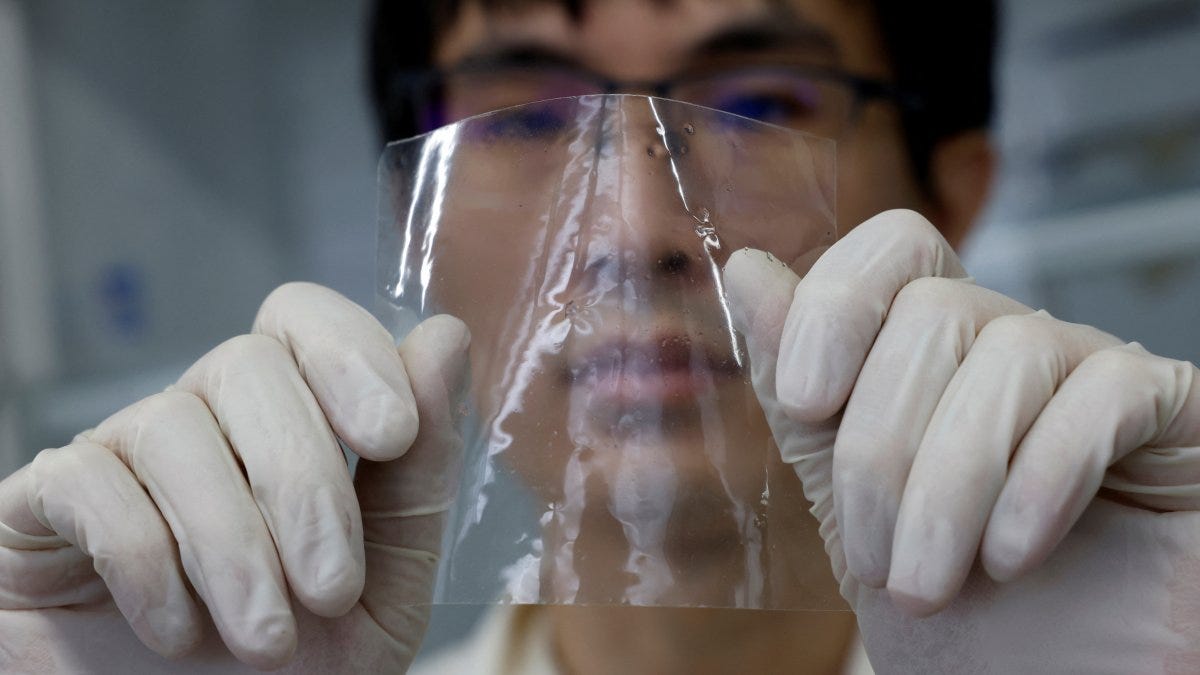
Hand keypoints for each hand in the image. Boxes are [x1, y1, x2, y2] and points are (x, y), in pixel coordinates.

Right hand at [0, 283, 468, 672]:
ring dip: (234, 545)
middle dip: (305, 484)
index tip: (392, 436)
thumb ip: (421, 470)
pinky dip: (145, 562)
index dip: (351, 355)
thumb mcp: (388, 582)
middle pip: (248, 366)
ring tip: (267, 640)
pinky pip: (90, 484)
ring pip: (173, 425)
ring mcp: (122, 451)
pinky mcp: (43, 501)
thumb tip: (445, 336)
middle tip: (333, 591)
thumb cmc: (297, 665)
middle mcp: (204, 416)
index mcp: (291, 419)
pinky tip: (178, 631)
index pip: (306, 319)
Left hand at [724, 210, 1199, 673]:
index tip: (806, 398)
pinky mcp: (1176, 417)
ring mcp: (1099, 376)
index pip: (896, 247)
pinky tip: (1012, 557)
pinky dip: (1040, 482)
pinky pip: (1106, 395)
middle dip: (883, 449)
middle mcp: (1018, 349)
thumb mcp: (852, 514)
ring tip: (928, 584)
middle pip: (934, 310)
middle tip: (877, 561)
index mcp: (937, 359)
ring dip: (949, 486)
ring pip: (1011, 352)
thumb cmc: (960, 626)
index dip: (840, 301)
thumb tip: (747, 270)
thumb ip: (804, 399)